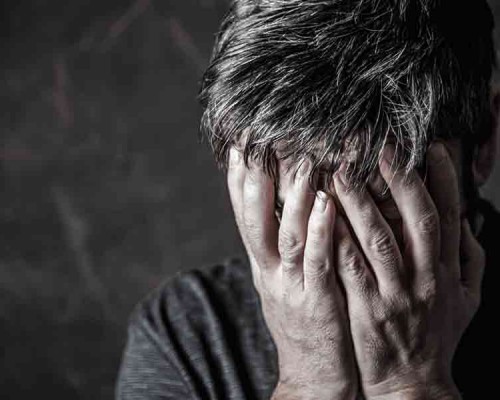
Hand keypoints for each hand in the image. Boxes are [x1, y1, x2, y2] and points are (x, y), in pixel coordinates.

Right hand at [227, 148, 357, 399]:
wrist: (312, 377)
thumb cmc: (304, 322)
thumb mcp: (284, 283)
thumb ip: (284, 247)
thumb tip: (289, 206)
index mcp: (261, 264)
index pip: (244, 215)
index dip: (237, 180)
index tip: (237, 145)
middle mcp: (268, 271)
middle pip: (255, 218)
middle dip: (256, 178)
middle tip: (259, 139)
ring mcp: (290, 286)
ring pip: (286, 235)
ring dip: (292, 197)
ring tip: (302, 160)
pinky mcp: (316, 302)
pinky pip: (316, 261)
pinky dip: (319, 231)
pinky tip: (325, 203)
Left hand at [332, 142, 485, 398]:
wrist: (413, 385)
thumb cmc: (436, 338)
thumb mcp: (466, 302)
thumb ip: (470, 261)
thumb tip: (466, 223)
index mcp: (448, 273)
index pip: (449, 217)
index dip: (443, 180)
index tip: (431, 148)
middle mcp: (426, 279)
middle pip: (418, 220)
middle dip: (401, 179)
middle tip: (381, 145)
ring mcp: (396, 295)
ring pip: (379, 239)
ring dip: (360, 202)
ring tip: (340, 170)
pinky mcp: (366, 309)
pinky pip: (350, 268)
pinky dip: (338, 238)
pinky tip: (322, 213)